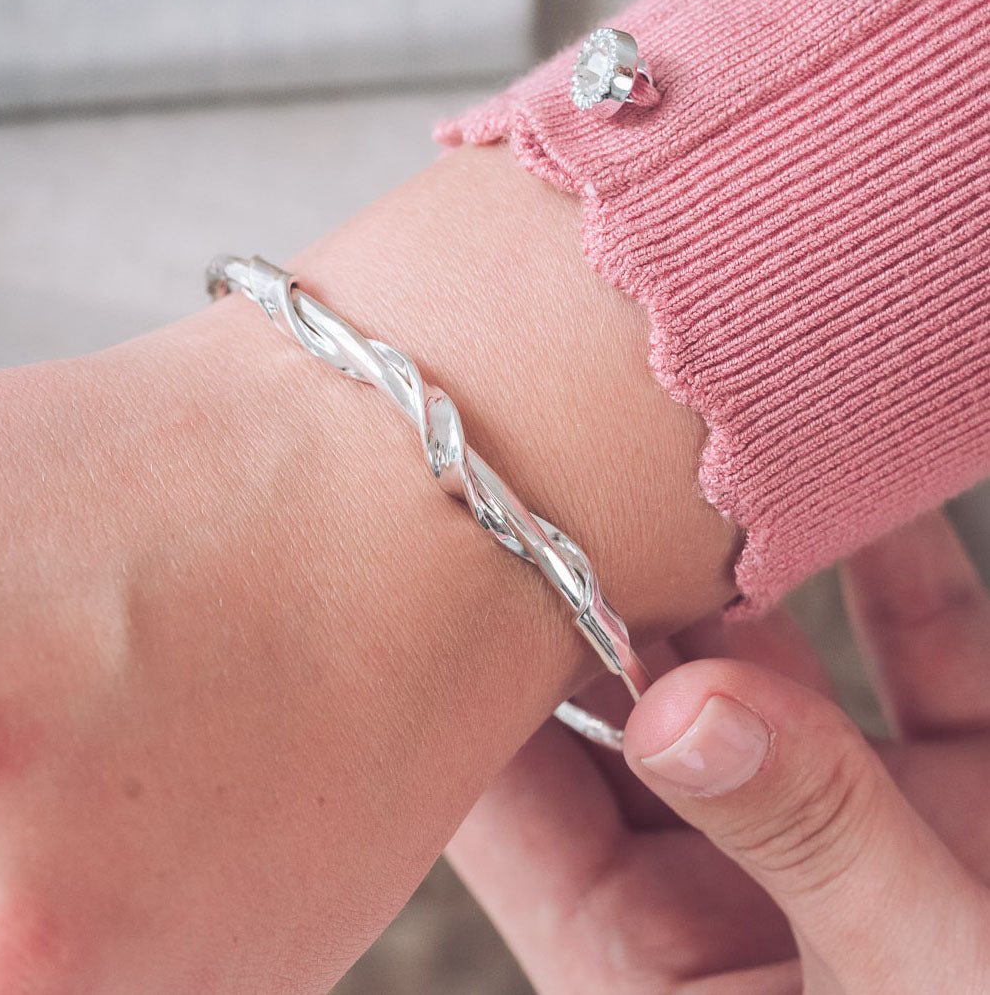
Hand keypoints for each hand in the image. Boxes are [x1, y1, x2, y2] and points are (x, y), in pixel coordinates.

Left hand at [447, 511, 989, 992]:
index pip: (517, 807)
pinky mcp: (965, 788)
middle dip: (604, 599)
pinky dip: (898, 578)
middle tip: (568, 467)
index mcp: (659, 969)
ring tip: (692, 461)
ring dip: (734, 573)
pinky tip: (858, 493)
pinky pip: (920, 661)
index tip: (463, 557)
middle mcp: (739, 882)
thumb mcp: (929, 992)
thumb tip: (682, 705)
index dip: (477, 684)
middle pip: (627, 711)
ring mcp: (850, 824)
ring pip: (759, 670)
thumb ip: (813, 844)